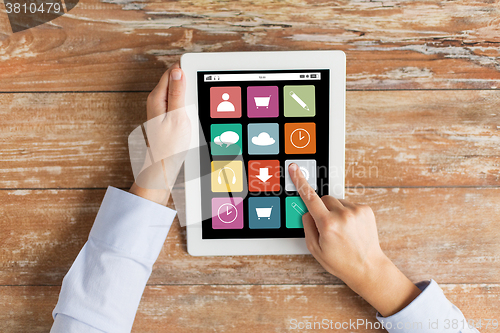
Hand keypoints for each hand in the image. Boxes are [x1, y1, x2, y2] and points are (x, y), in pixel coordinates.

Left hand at [129, 62, 188, 204]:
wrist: (163, 165)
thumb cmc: (169, 145)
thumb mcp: (177, 117)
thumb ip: (177, 93)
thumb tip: (178, 71)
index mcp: (157, 97)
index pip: (172, 71)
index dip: (187, 71)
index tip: (198, 76)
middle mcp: (156, 100)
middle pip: (176, 80)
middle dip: (189, 85)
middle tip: (196, 100)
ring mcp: (161, 108)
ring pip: (178, 92)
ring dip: (189, 97)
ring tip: (193, 111)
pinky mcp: (166, 116)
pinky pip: (179, 103)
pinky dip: (187, 107)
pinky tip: (191, 117)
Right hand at [288, 163, 420, 316]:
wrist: (368, 267)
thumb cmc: (341, 262)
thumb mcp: (315, 249)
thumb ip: (307, 226)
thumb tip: (307, 211)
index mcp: (328, 224)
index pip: (310, 197)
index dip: (300, 181)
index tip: (295, 169)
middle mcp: (343, 215)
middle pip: (324, 198)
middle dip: (321, 208)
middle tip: (325, 225)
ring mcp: (356, 211)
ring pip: (337, 201)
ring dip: (335, 211)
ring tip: (341, 229)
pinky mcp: (366, 210)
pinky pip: (349, 204)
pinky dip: (346, 213)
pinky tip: (350, 227)